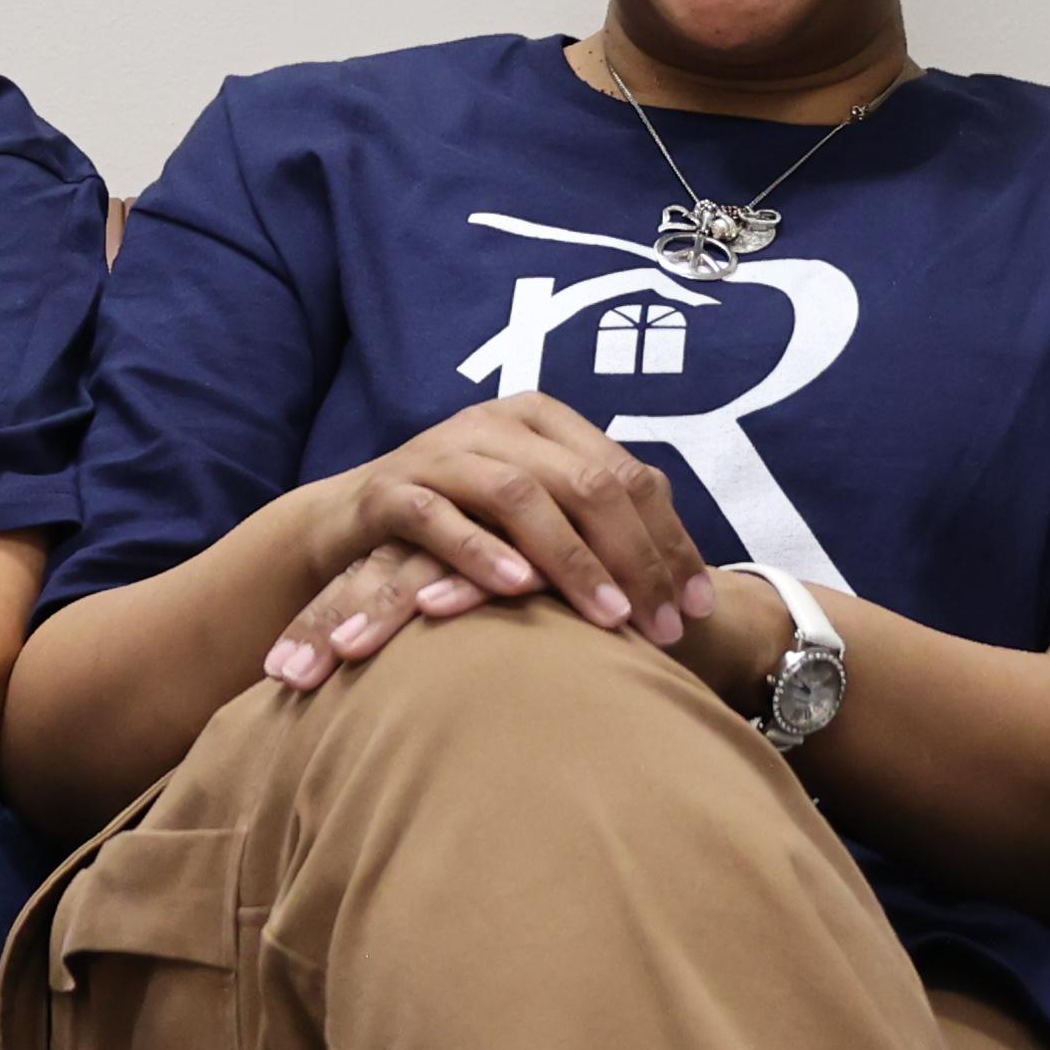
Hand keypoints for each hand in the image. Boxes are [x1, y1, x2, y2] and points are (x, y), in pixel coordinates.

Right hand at [266, 399, 722, 685]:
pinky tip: (518, 589)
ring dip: (573, 560)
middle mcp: (496, 423)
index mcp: (543, 420)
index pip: (628, 474)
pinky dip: (481, 552)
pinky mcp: (390, 489)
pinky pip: (439, 517)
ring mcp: (441, 452)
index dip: (670, 541)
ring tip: (610, 618)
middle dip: (634, 558)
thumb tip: (696, 591)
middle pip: (586, 481)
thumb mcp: (537, 520)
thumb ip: (600, 531)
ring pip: (521, 495)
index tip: (698, 608)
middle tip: (663, 628)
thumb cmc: (463, 528)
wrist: (350, 524)